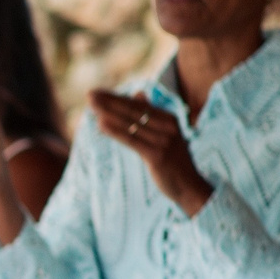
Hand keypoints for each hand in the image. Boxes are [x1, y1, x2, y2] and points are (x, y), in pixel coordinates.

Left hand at [88, 89, 211, 213]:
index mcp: (169, 118)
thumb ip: (152, 114)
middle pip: (133, 111)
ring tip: (91, 106)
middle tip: (89, 95)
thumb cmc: (174, 160)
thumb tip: (139, 93)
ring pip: (131, 123)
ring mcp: (164, 140)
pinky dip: (116, 131)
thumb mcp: (165, 134)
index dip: (116, 98)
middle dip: (109, 102)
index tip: (96, 93)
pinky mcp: (157, 155)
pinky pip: (132, 140)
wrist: (190, 186)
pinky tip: (101, 124)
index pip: (137, 105)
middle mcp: (168, 126)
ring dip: (109, 113)